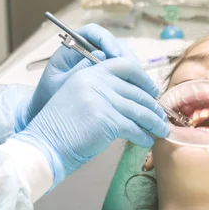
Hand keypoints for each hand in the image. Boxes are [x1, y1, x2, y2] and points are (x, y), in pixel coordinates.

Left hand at [14, 23, 138, 131]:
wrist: (53, 116)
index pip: (93, 32)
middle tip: (133, 71)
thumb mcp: (60, 83)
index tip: (114, 54)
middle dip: (126, 56)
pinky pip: (128, 71)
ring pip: (124, 57)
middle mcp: (90, 51)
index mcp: (73, 47)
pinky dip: (135, 79)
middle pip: (114, 43)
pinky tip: (139, 90)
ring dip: (135, 68)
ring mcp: (104, 62)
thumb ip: (78, 69)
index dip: (106, 39)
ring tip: (140, 84)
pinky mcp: (113, 75)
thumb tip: (100, 55)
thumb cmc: (51, 97)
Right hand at [14, 57, 168, 188]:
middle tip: (162, 117)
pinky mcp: (107, 119)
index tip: (152, 92)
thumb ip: (103, 89)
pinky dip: (143, 136)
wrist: (46, 145)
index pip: (125, 65)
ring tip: (161, 131)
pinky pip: (133, 127)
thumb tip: (136, 95)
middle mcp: (96, 81)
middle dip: (153, 107)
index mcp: (90, 72)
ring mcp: (102, 99)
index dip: (143, 78)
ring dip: (154, 123)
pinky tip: (147, 141)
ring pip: (139, 110)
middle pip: (136, 91)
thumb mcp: (81, 96)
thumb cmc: (64, 126)